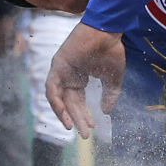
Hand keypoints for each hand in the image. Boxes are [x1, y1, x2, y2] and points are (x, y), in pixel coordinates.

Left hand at [45, 23, 123, 138]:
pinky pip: (51, 88)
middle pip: (69, 103)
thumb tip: (106, 112)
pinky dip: (55, 102)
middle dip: (77, 119)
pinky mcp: (57, 65)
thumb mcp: (114, 78)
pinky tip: (63, 114)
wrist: (107, 31)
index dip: (84, 115)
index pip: (78, 101)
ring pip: (58, 98)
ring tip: (71, 127)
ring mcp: (61, 71)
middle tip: (85, 134)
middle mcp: (68, 76)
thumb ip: (110, 95)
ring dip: (64, 114)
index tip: (91, 128)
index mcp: (79, 78)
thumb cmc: (111, 50)